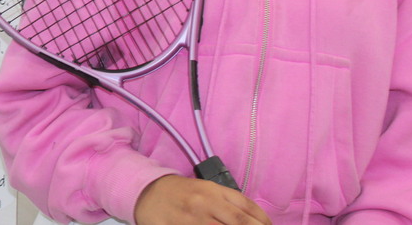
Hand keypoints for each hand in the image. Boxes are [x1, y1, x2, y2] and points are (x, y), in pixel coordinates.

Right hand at [134, 175, 270, 224]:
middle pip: (239, 223)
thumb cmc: (182, 192)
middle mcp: (204, 204)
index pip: (247, 208)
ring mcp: (191, 219)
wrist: (147, 192)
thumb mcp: (206, 189)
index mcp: (214, 191)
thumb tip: (259, 221)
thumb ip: (231, 201)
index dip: (263, 223)